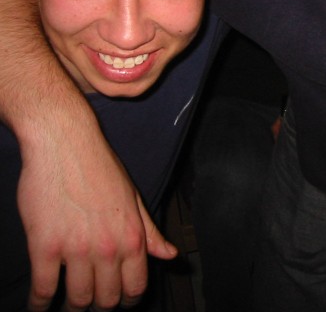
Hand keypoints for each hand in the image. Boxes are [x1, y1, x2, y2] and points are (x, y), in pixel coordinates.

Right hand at [17, 126, 176, 310]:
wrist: (66, 145)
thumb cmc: (100, 167)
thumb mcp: (133, 198)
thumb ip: (150, 232)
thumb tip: (171, 255)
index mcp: (133, 236)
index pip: (136, 286)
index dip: (127, 301)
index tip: (119, 303)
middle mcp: (109, 247)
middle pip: (106, 299)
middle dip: (100, 305)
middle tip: (91, 302)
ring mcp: (76, 249)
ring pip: (77, 299)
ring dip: (73, 307)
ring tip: (68, 304)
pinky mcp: (44, 247)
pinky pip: (43, 289)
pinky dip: (39, 303)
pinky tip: (38, 304)